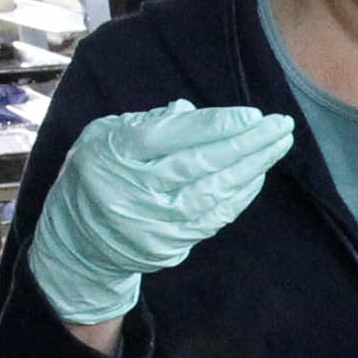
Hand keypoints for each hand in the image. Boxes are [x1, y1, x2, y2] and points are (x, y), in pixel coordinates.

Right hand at [26, 101, 297, 325]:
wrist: (75, 241)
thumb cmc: (96, 174)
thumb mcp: (104, 137)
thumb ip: (148, 123)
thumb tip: (191, 112)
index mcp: (116, 155)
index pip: (173, 137)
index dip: (217, 126)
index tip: (253, 115)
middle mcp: (135, 190)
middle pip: (200, 164)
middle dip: (246, 143)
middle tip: (281, 125)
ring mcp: (154, 223)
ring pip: (213, 192)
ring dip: (252, 167)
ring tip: (279, 144)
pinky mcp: (170, 245)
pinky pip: (213, 217)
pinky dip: (239, 195)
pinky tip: (258, 175)